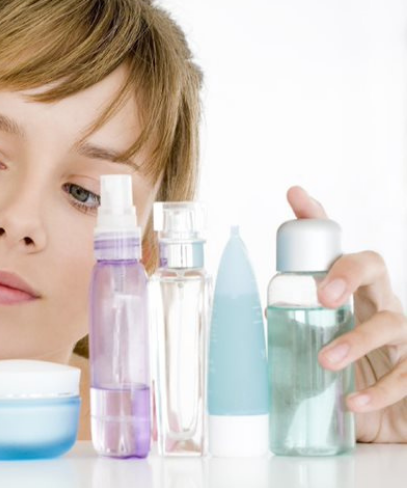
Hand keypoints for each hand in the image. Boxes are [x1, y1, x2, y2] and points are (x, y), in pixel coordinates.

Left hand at [287, 185, 406, 442]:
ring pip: (391, 322)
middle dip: (347, 272)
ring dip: (356, 340)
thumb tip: (230, 326)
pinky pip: (406, 374)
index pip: (333, 248)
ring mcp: (401, 336)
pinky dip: (379, 389)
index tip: (295, 195)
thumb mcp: (303, 350)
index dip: (316, 220)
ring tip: (325, 361)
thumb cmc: (333, 378)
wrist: (372, 424)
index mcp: (347, 293)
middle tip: (321, 296)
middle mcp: (378, 304)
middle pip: (373, 264)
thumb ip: (281, 332)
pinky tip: (353, 399)